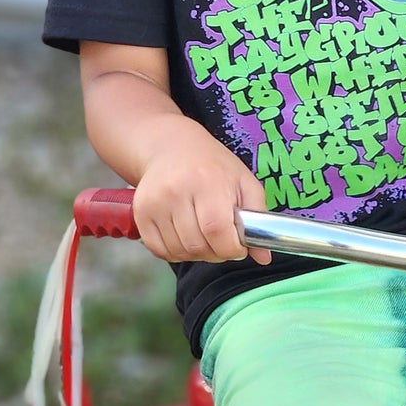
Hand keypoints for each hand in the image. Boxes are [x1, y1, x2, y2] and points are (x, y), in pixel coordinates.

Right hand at [131, 119, 270, 263]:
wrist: (171, 148)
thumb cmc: (213, 166)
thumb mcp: (244, 182)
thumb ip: (258, 218)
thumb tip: (264, 257)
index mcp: (207, 182)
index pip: (217, 230)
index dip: (231, 248)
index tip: (237, 246)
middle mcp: (176, 191)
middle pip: (197, 245)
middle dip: (216, 253)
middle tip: (221, 240)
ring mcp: (154, 203)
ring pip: (179, 251)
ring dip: (196, 253)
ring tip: (204, 235)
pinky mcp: (141, 214)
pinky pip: (160, 250)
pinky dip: (176, 252)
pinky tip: (185, 236)